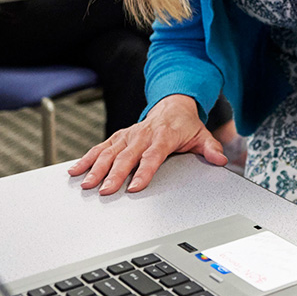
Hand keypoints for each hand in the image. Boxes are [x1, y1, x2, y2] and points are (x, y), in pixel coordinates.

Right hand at [67, 95, 226, 194]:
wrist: (173, 104)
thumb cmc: (185, 124)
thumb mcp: (202, 135)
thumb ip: (210, 148)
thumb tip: (221, 159)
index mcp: (164, 135)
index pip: (153, 156)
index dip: (144, 171)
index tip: (135, 187)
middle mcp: (143, 134)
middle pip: (127, 156)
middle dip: (115, 174)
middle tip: (106, 191)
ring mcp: (129, 135)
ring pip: (110, 152)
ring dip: (97, 168)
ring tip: (86, 184)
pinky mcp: (119, 136)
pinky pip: (100, 147)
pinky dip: (87, 158)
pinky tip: (75, 171)